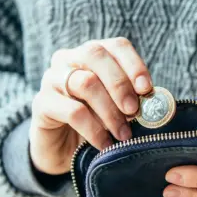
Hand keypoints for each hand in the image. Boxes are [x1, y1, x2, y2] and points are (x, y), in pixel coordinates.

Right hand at [30, 38, 151, 174]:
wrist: (62, 150)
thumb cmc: (96, 123)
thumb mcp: (117, 108)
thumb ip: (133, 100)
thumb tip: (155, 102)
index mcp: (93, 55)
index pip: (116, 46)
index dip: (134, 65)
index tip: (147, 89)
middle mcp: (69, 59)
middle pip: (96, 55)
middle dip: (120, 84)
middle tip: (134, 111)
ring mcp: (52, 78)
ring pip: (85, 83)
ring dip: (110, 111)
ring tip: (123, 134)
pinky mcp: (41, 103)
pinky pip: (72, 112)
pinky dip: (94, 130)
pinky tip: (105, 144)